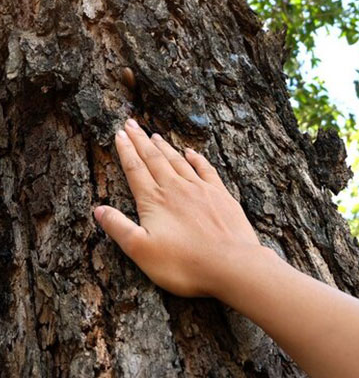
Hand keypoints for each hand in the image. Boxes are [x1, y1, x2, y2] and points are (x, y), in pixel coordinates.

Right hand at [94, 118, 261, 296]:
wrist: (232, 263)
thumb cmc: (184, 264)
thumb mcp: (142, 252)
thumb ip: (119, 228)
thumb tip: (98, 209)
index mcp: (154, 200)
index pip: (135, 169)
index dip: (125, 150)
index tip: (119, 134)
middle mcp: (176, 188)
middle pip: (154, 158)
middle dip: (141, 140)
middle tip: (131, 124)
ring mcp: (200, 188)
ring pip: (178, 160)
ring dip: (164, 147)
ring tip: (154, 134)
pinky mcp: (220, 194)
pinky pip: (205, 168)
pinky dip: (196, 158)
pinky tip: (190, 151)